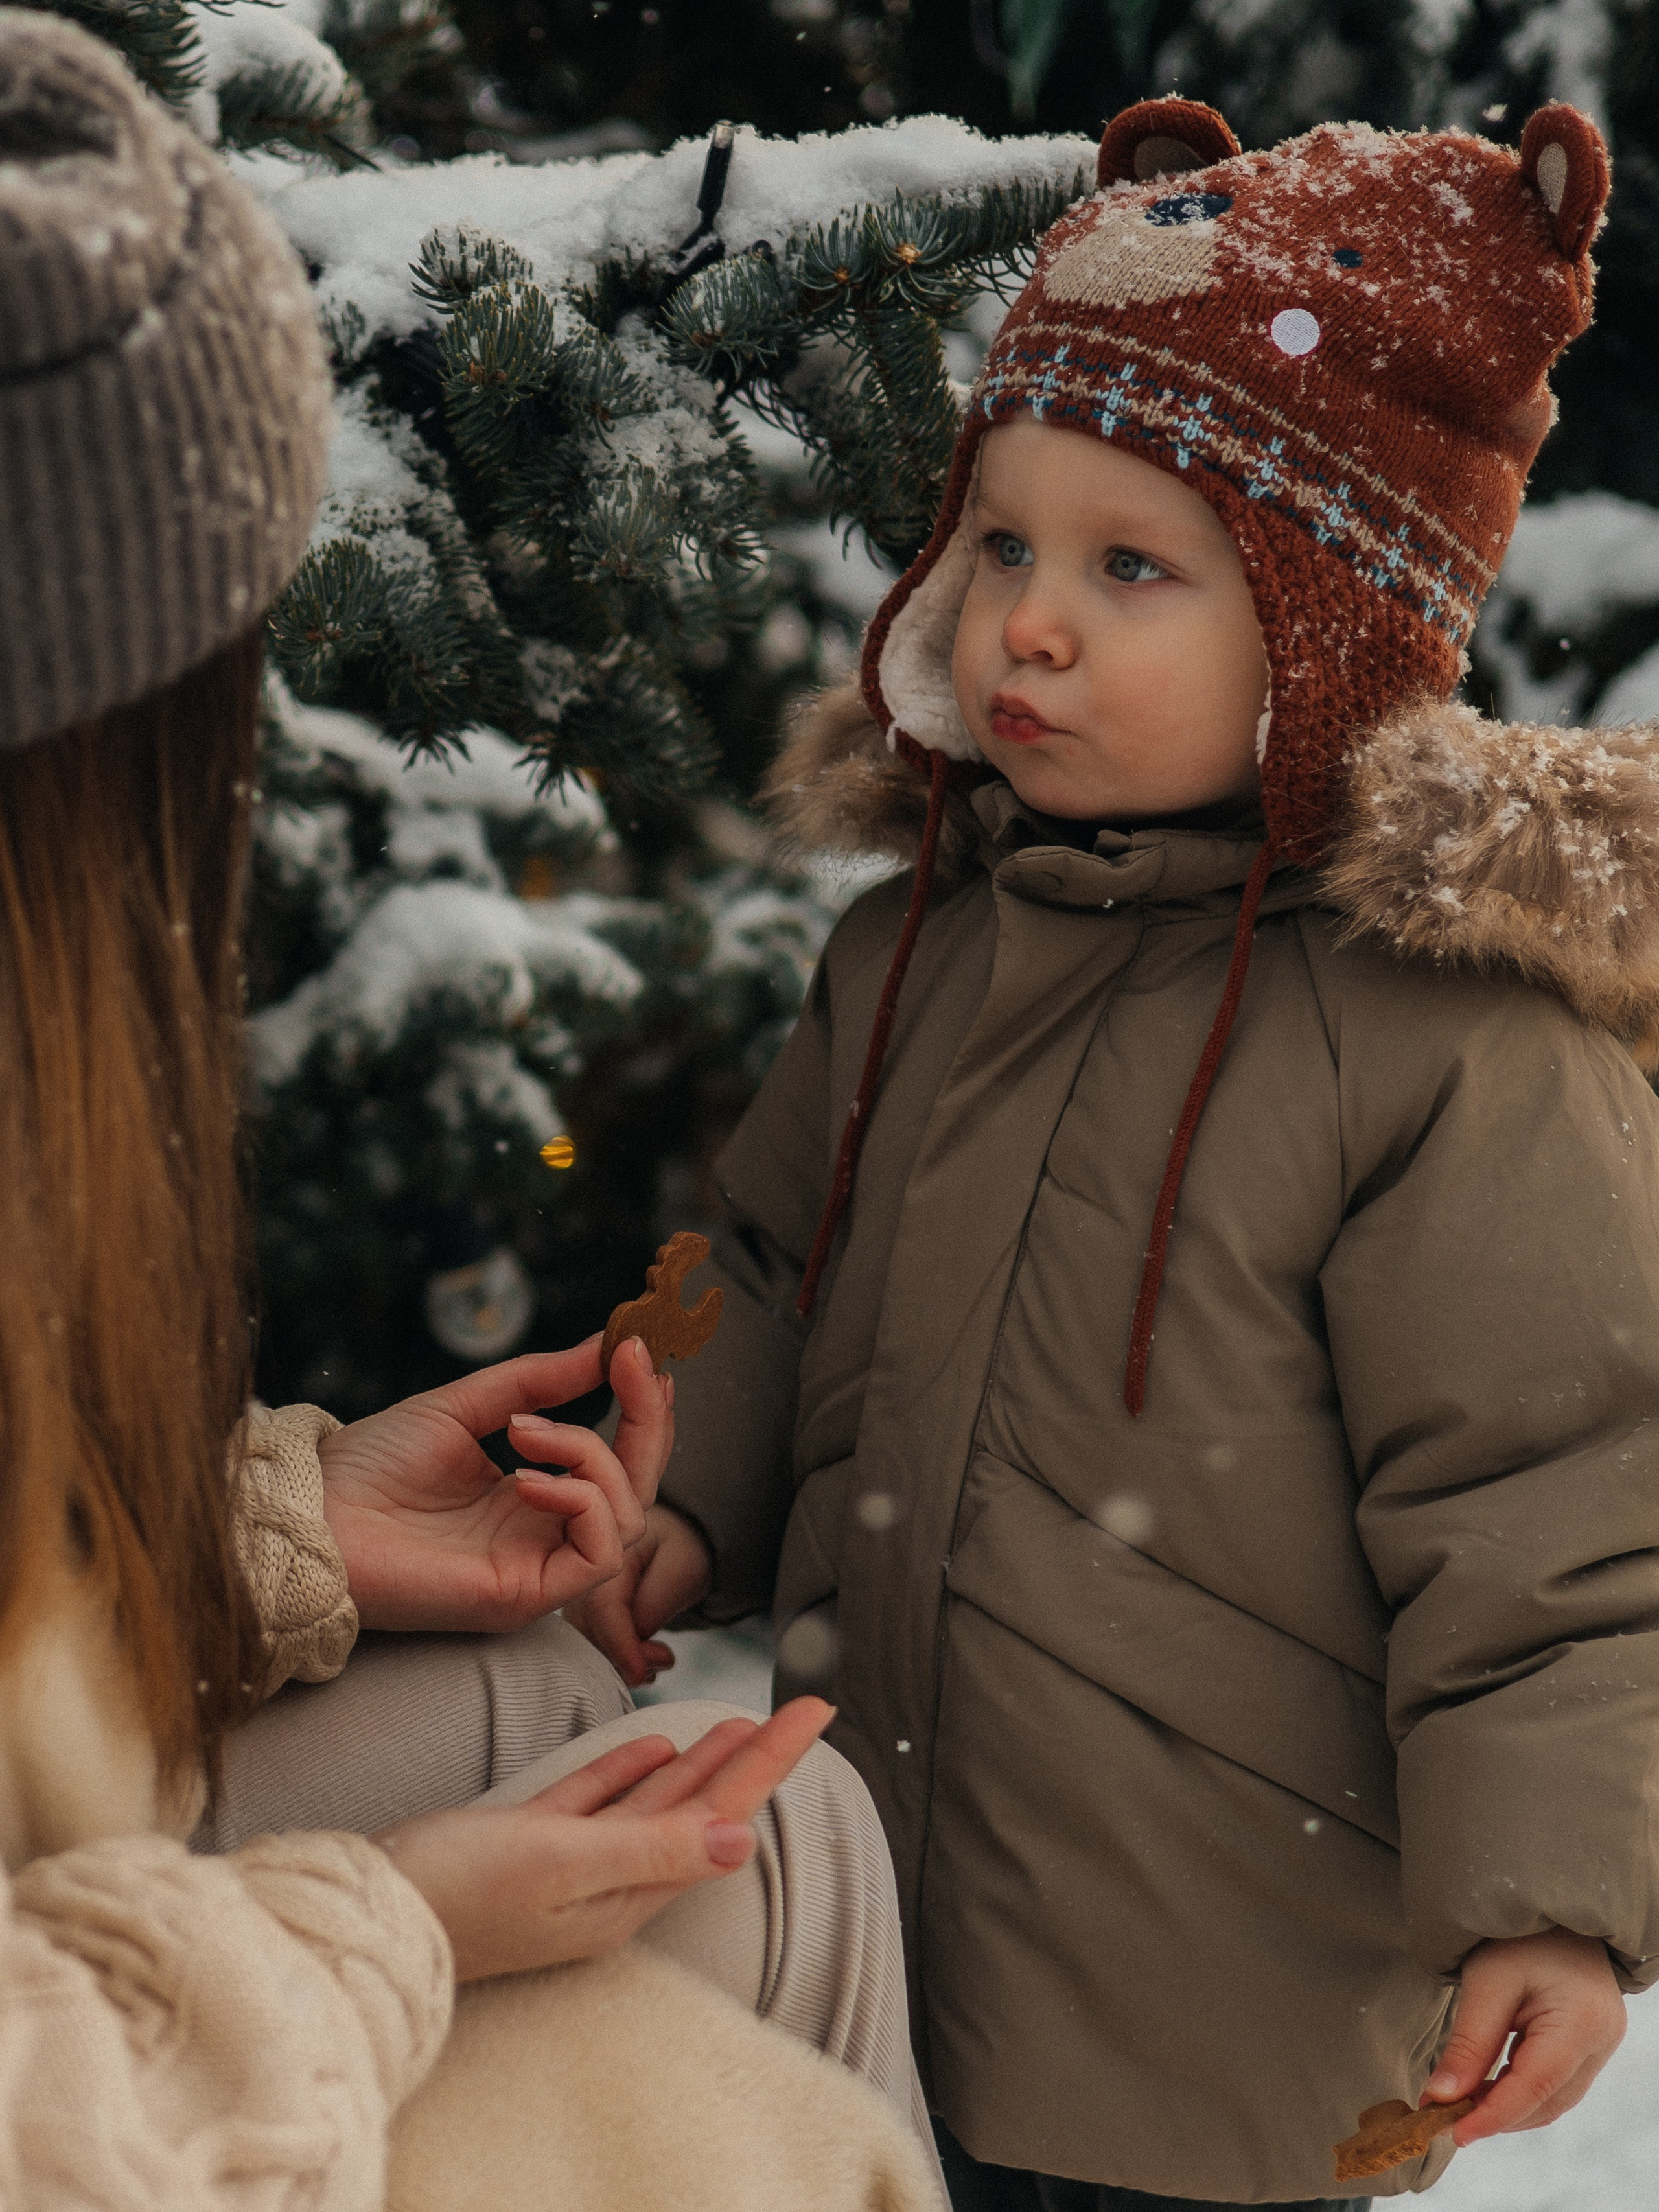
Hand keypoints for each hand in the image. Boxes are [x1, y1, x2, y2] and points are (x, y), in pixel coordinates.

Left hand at [317, 1335, 670, 1632]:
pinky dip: (580, 1499)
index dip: (642, 1409)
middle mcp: (542, 1535)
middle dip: (649, 1421)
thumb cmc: (370, 1466)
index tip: (640, 1350)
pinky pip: (598, 1552)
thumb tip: (606, 1342)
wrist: (311, 1514)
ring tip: (523, 1431)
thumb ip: (539, 1380)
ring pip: (627, 1518)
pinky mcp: (525, 1596)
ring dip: (593, 1455)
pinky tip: (525, 1475)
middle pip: (639, 1489)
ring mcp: (537, 1569)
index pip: (616, 1460)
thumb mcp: (465, 1406)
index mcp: (530, 1497)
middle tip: (635, 1362)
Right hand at [375, 1697, 831, 1979]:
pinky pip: (600, 1803)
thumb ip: (651, 1846)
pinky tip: (657, 1743)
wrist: (363, 1918)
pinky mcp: (529, 1849)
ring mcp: (569, 1868)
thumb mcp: (561, 1865)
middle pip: (700, 1809)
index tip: (819, 1711)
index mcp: (626, 1893)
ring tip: (745, 1722)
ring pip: (655, 1803)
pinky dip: (633, 1771)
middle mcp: (608, 1885)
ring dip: (702, 1761)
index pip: (721, 1816)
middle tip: (805, 1708)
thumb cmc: (456, 1893)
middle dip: (754, 1758)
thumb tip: (743, 1838)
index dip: (771, 1760)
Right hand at [564, 1501, 714, 1688]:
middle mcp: (581, 1578)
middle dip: (625, 1659)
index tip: (642, 1673)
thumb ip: (655, 1606)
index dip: (620, 1647)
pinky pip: (591, 1647)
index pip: (601, 1609)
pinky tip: (643, 1659)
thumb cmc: (677, 1547)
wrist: (668, 1539)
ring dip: (622, 1662)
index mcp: (604, 1551)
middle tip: (665, 1658)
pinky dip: (617, 1660)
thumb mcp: (682, 1567)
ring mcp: (575, 1599)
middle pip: (588, 1633)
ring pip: (586, 1647)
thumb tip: (634, 1647)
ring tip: (659, 1657)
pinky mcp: (580, 1618)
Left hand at [1422, 1928, 1625, 2141]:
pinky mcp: (1591, 2041)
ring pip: (1554, 2097)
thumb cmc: (1518, 1934)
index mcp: (1582, 2021)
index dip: (1493, 2115)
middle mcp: (1602, 2040)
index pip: (1535, 2086)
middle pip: (1548, 2100)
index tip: (1454, 2132)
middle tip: (1447, 2118)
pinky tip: (1487, 2085)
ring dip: (1509, 2106)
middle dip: (1498, 2116)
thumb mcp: (1486, 1980)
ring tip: (1461, 2104)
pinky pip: (1557, 2081)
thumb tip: (1441, 2096)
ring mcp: (1602, 2043)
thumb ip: (1469, 2043)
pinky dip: (1521, 2089)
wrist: (1551, 1906)